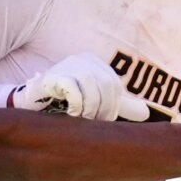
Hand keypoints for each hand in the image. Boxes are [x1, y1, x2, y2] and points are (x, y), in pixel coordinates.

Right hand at [13, 53, 149, 120]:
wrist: (34, 105)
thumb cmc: (67, 104)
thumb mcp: (98, 103)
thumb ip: (121, 106)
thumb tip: (146, 112)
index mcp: (97, 63)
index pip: (116, 87)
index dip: (112, 107)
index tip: (102, 119)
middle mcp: (84, 59)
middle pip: (108, 88)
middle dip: (102, 111)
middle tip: (91, 121)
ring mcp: (68, 64)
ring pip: (93, 91)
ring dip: (89, 110)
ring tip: (79, 117)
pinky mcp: (55, 75)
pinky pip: (75, 93)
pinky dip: (76, 107)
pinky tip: (69, 112)